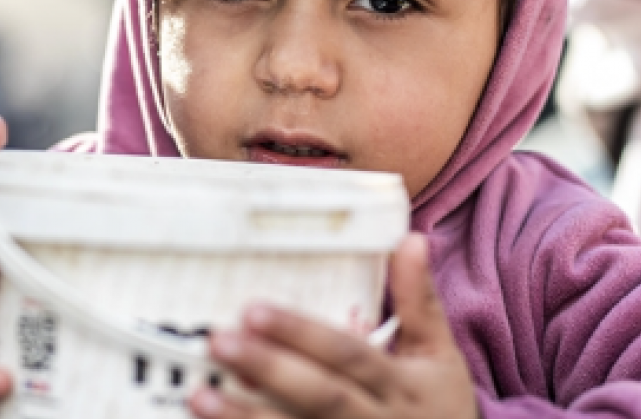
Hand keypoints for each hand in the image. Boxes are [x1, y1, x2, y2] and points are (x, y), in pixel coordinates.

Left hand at [190, 234, 477, 418]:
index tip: (255, 310)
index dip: (303, 335)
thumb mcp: (439, 355)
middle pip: (319, 396)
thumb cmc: (440, 406)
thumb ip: (420, 301)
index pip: (347, 355)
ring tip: (200, 394)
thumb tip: (411, 238)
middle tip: (219, 341)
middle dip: (269, 370)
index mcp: (399, 384)